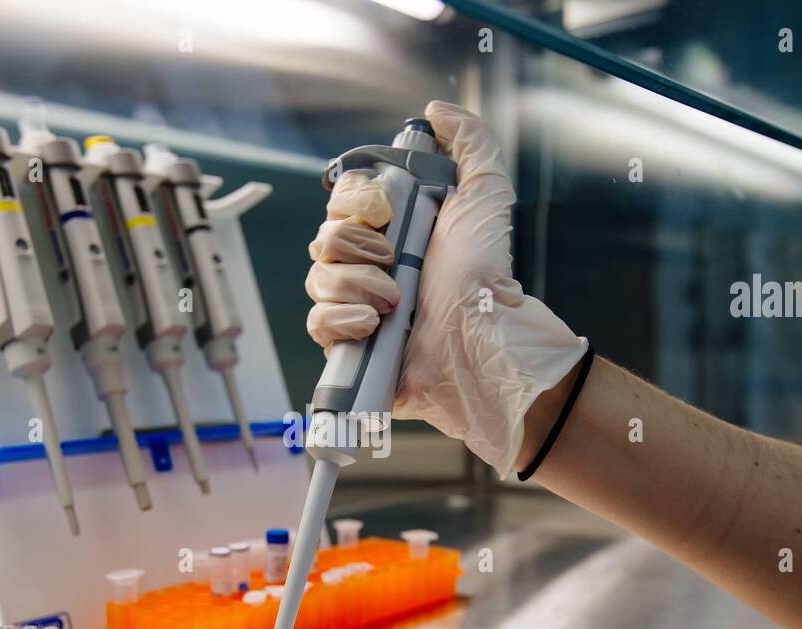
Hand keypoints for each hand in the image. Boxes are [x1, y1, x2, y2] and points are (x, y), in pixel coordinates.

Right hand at [305, 100, 586, 476]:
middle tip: (394, 260)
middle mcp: (371, 264)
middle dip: (356, 245)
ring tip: (395, 301)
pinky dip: (340, 319)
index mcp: (394, 229)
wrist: (479, 340)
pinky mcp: (350, 344)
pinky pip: (316, 321)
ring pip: (318, 277)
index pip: (342, 200)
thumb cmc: (484, 274)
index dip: (355, 202)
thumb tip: (437, 112)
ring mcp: (357, 304)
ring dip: (355, 285)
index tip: (385, 212)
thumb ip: (470, 141)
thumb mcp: (486, 195)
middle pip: (323, 237)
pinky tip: (372, 325)